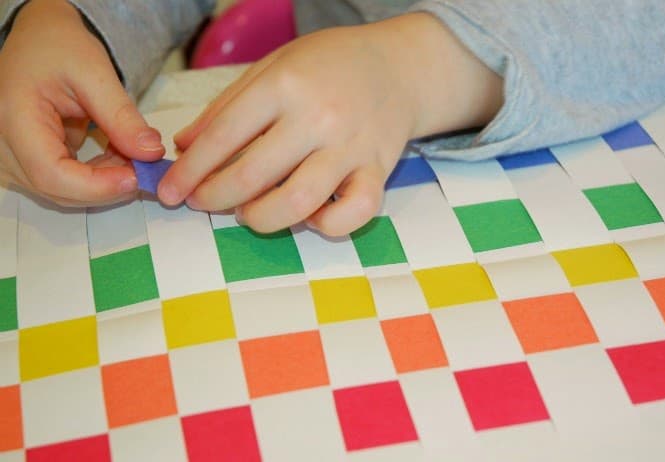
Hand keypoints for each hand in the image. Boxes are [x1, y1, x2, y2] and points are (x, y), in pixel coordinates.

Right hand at [0, 0, 163, 205]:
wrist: (41, 38)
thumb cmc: (57, 46)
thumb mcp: (94, 73)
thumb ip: (122, 116)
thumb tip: (150, 152)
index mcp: (13, 119)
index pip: (50, 173)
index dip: (96, 186)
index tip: (135, 178)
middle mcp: (4, 144)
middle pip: (57, 189)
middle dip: (106, 185)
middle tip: (145, 166)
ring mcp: (15, 156)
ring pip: (64, 191)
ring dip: (104, 180)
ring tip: (131, 152)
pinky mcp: (31, 160)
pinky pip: (67, 181)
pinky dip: (97, 174)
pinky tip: (118, 153)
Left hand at [162, 13, 502, 234]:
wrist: (399, 66)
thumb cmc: (328, 65)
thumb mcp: (272, 67)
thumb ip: (227, 106)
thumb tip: (184, 146)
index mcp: (286, 84)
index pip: (223, 135)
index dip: (190, 170)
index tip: (170, 190)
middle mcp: (319, 117)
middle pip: (253, 175)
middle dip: (215, 198)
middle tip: (202, 202)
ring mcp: (352, 147)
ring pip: (299, 202)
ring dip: (261, 218)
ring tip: (248, 213)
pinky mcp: (380, 171)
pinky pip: (355, 213)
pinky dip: (327, 225)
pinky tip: (310, 218)